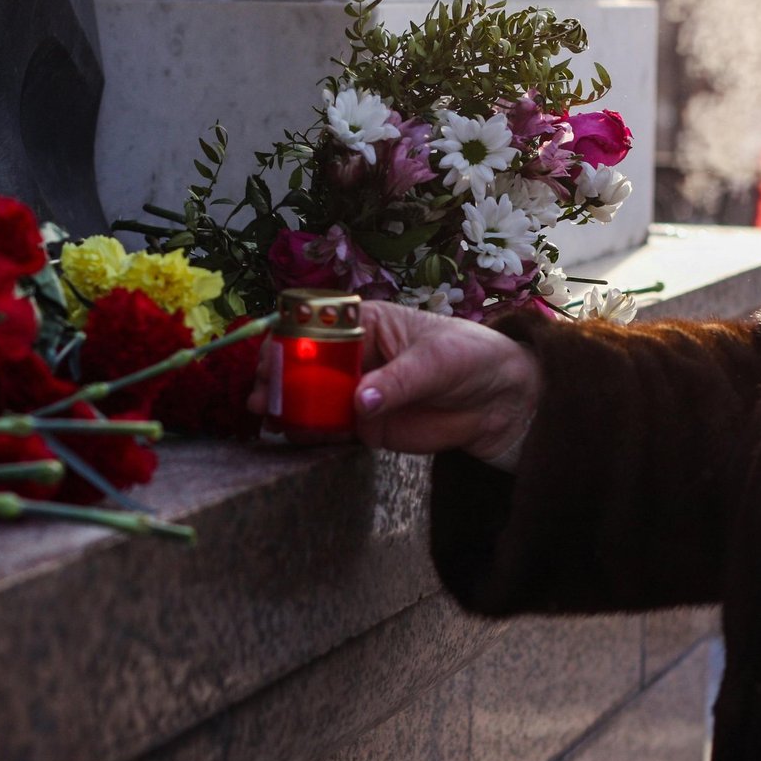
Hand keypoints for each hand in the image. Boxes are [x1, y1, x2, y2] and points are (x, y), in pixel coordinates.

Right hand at [248, 301, 540, 457]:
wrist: (501, 401)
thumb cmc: (471, 358)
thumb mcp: (435, 362)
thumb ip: (396, 382)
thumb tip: (359, 402)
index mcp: (365, 324)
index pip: (316, 326)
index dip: (287, 341)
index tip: (267, 359)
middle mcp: (354, 356)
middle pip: (303, 365)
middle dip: (277, 379)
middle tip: (259, 396)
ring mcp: (357, 392)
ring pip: (310, 399)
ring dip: (287, 408)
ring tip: (268, 419)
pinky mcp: (366, 426)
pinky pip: (330, 429)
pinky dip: (309, 433)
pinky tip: (292, 436)